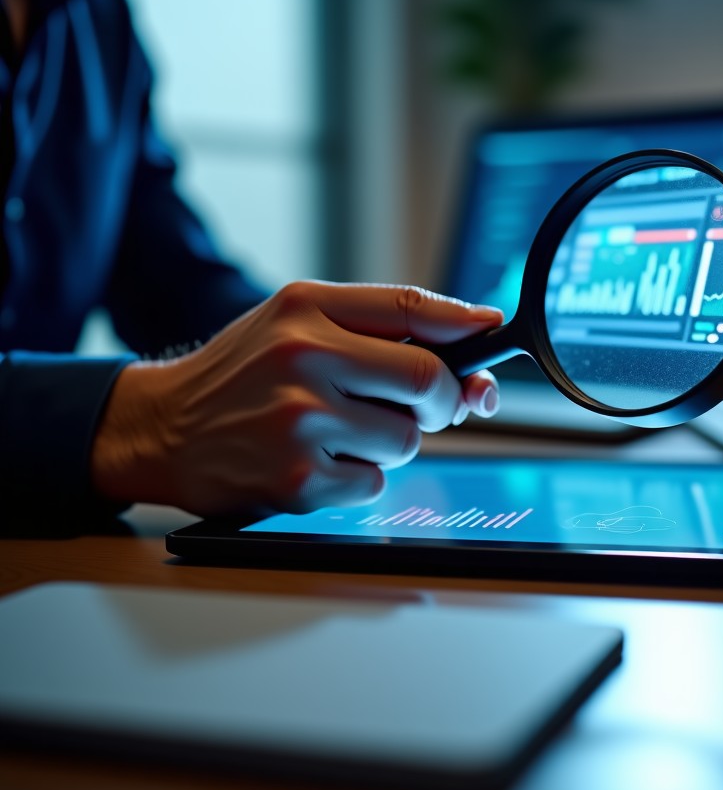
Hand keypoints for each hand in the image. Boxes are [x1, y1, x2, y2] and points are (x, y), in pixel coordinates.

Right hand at [90, 282, 502, 514]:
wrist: (163, 428)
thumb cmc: (242, 372)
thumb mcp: (294, 321)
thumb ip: (377, 327)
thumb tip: (472, 340)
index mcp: (304, 310)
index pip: (408, 307)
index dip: (463, 321)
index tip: (491, 330)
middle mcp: (302, 360)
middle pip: (426, 382)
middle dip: (440, 399)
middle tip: (422, 404)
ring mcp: (299, 424)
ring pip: (406, 439)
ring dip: (391, 440)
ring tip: (340, 429)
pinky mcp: (297, 481)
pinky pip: (374, 482)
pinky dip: (360, 475)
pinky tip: (317, 460)